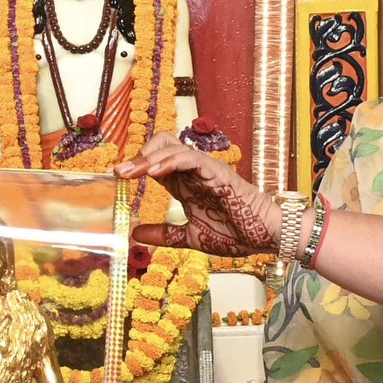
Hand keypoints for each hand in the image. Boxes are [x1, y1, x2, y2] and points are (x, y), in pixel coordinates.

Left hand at [116, 134, 278, 257]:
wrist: (265, 238)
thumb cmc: (235, 234)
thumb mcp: (189, 237)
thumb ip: (163, 234)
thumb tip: (135, 233)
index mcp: (185, 184)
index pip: (155, 163)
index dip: (135, 167)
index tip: (117, 179)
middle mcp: (193, 172)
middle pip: (162, 145)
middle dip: (138, 156)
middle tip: (120, 173)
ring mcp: (205, 169)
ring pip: (173, 148)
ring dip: (149, 158)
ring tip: (131, 172)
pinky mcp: (217, 172)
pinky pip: (191, 158)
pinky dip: (171, 161)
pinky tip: (154, 172)